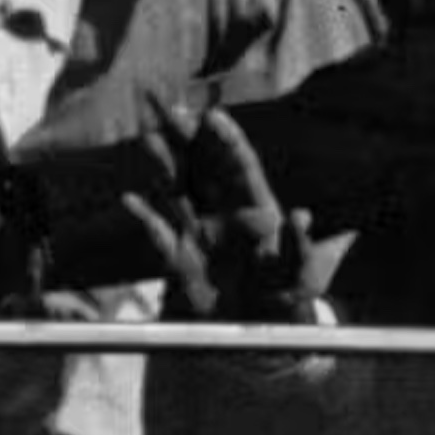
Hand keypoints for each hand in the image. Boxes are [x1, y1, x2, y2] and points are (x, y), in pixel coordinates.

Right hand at [121, 99, 328, 319]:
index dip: (227, 140)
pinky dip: (146, 219)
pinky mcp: (184, 261)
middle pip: (204, 166)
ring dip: (164, 164)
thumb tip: (302, 214)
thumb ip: (301, 247)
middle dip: (187, 136)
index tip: (212, 116)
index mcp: (259, 210)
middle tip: (167, 105)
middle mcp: (227, 215)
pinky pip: (161, 236)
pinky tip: (129, 199)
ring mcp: (203, 235)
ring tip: (147, 135)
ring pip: (180, 191)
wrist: (265, 329)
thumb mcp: (304, 274)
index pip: (241, 166)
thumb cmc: (290, 296)